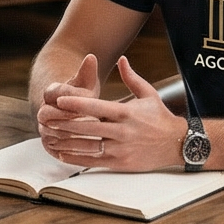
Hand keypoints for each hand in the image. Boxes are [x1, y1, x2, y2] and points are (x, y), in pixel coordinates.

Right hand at [36, 52, 99, 146]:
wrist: (67, 110)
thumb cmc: (80, 94)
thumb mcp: (85, 82)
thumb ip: (87, 72)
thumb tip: (91, 57)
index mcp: (50, 93)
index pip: (55, 93)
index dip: (70, 95)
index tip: (87, 97)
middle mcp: (42, 111)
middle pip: (45, 114)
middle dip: (65, 117)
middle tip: (86, 120)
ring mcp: (43, 128)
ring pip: (49, 133)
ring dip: (66, 135)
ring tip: (87, 137)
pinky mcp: (48, 144)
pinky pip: (54, 149)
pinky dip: (67, 152)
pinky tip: (83, 153)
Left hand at [37, 56, 188, 171]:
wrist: (177, 144)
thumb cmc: (161, 118)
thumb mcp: (149, 94)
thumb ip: (132, 77)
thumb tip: (122, 59)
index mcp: (126, 113)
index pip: (97, 107)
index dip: (77, 104)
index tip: (60, 101)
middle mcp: (122, 132)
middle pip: (87, 128)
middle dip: (64, 124)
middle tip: (45, 120)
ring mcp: (120, 149)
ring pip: (87, 146)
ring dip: (65, 142)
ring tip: (48, 137)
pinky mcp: (120, 163)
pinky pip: (93, 161)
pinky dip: (75, 158)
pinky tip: (61, 153)